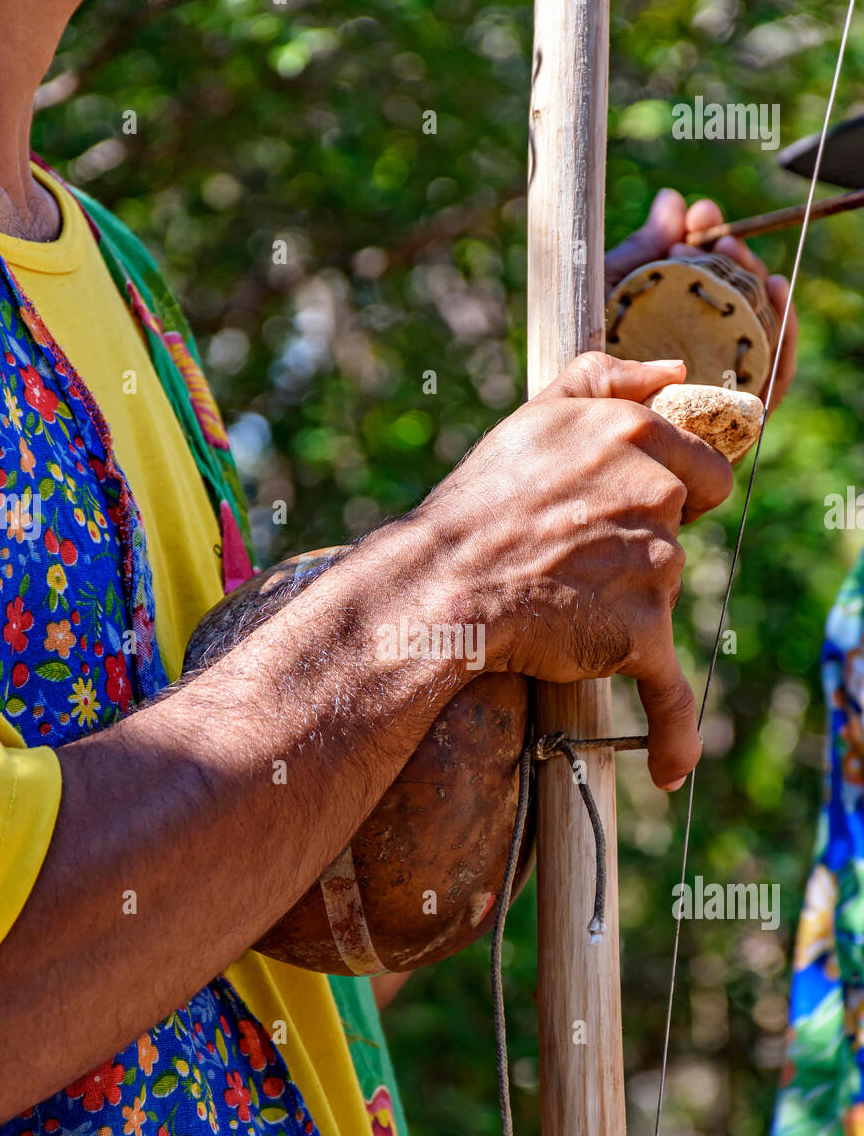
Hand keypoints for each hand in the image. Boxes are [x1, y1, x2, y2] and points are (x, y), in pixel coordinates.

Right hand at [420, 353, 733, 790]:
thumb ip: (605, 378)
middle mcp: (653, 491)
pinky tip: (669, 766)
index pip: (703, 468)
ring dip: (625, 607)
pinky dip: (672, 733)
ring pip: (664, 598)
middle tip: (577, 555)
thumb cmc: (476, 508)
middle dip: (643, 546)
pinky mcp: (638, 632)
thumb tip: (673, 370)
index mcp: (634, 431)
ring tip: (558, 607)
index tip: (614, 510)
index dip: (667, 494)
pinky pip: (671, 693)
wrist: (433, 589)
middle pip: (683, 533)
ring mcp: (651, 564)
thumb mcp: (534, 417)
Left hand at [605, 188, 797, 411]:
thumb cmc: (585, 364)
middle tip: (716, 238)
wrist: (581, 426)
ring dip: (757, 285)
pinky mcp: (736, 422)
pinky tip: (775, 291)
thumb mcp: (611, 296)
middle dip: (734, 262)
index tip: (700, 217)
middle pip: (737, 306)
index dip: (711, 245)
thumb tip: (674, 200)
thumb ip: (640, 251)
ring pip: (759, 334)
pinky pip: (773, 377)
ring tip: (732, 254)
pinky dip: (783, 331)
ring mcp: (720, 390)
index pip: (705, 287)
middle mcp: (700, 360)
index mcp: (673, 333)